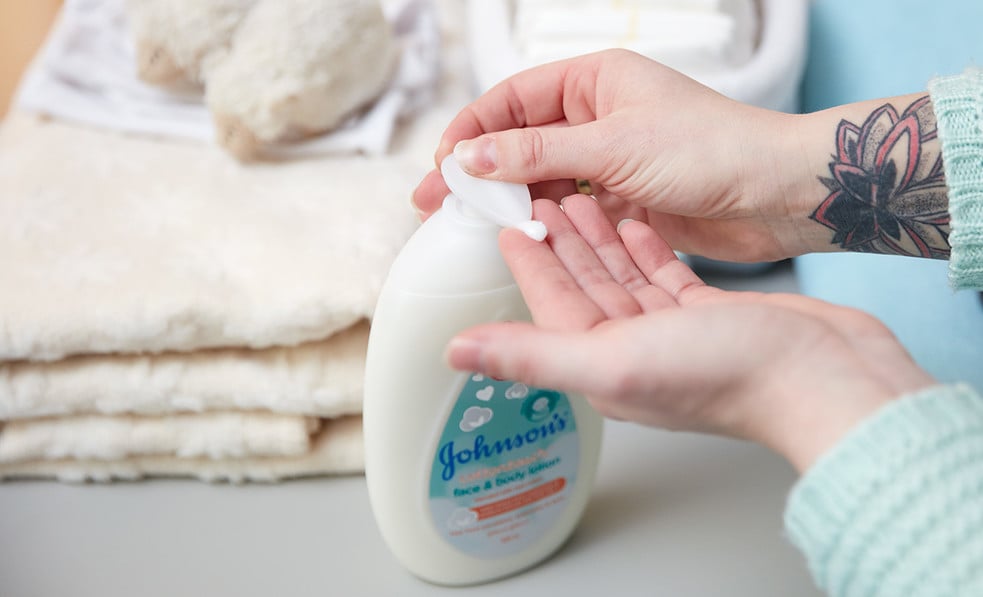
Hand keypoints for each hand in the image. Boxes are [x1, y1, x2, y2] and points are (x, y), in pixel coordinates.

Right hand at [413, 49, 813, 261]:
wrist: (776, 195)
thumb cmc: (713, 149)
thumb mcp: (614, 146)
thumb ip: (537, 153)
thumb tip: (472, 156)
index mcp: (596, 80)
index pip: (513, 99)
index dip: (473, 130)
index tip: (443, 163)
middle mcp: (598, 116)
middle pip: (519, 141)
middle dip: (478, 171)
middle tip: (434, 201)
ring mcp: (608, 160)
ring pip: (540, 178)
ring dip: (505, 199)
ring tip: (464, 224)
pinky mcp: (621, 200)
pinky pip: (567, 209)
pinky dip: (540, 221)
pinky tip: (514, 236)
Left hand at [445, 196, 935, 470]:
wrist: (824, 377)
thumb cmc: (725, 375)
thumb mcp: (611, 361)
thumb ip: (532, 354)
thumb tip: (455, 354)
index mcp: (600, 363)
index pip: (549, 304)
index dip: (527, 262)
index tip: (507, 223)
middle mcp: (632, 352)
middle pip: (583, 287)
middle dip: (560, 243)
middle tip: (541, 196)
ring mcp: (674, 335)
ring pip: (622, 279)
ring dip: (600, 240)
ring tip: (582, 198)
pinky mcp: (711, 317)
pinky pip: (665, 278)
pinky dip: (646, 251)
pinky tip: (636, 225)